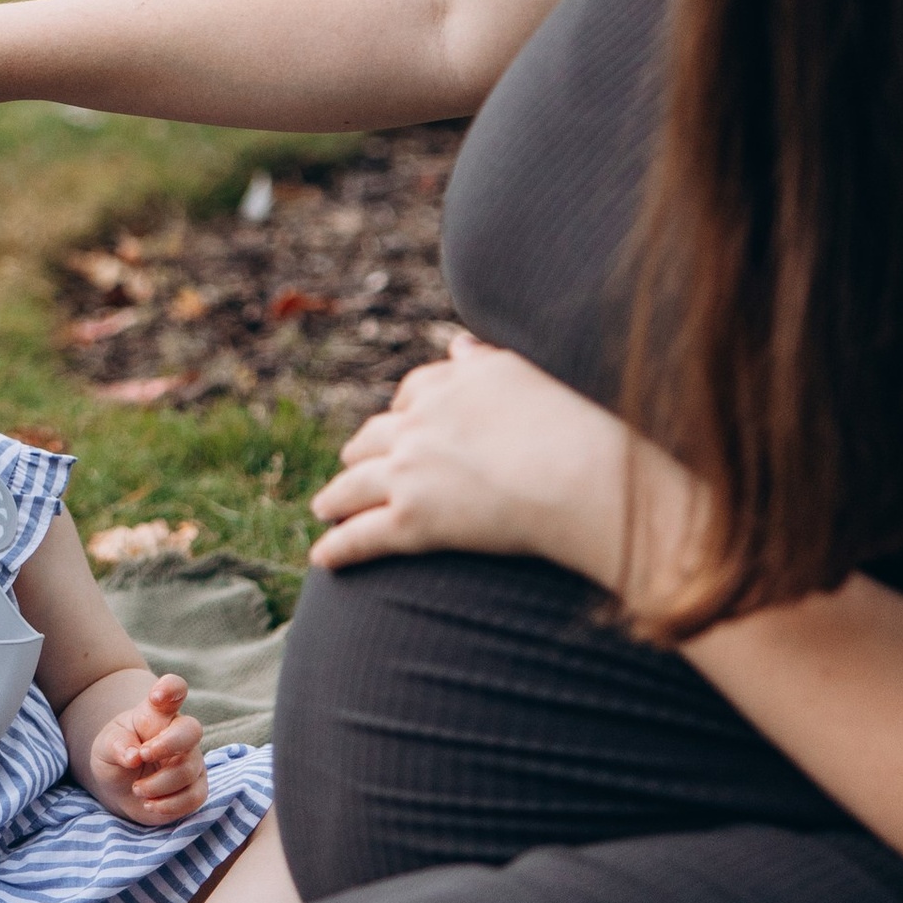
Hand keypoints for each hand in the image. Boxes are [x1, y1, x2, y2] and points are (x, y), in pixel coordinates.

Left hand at [83, 675, 208, 826]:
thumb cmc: (117, 756)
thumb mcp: (105, 746)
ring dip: (158, 784)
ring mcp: (191, 760)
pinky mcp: (195, 787)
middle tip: (143, 755)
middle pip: (191, 731)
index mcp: (157, 714)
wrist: (121, 786)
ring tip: (136, 789)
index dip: (171, 689)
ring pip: (188, 770)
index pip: (174, 690)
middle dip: (168, 745)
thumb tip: (133, 756)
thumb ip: (116, 744)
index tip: (157, 696)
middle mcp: (179, 733)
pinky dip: (170, 805)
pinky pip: (194, 797)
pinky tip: (150, 805)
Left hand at [307, 334, 631, 579]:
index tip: (398, 425)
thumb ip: (482, 361)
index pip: (410, 395)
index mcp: (445, 386)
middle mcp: (417, 424)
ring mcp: (409, 471)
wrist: (580, 477)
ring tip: (324, 508)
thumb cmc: (570, 428)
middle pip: (373, 438)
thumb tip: (456, 344)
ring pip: (354, 485)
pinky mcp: (411, 520)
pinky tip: (322, 558)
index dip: (401, 413)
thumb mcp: (522, 376)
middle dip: (360, 452)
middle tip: (350, 466)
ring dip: (335, 498)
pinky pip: (362, 535)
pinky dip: (337, 548)